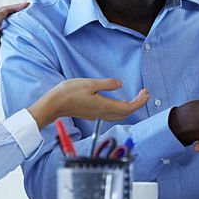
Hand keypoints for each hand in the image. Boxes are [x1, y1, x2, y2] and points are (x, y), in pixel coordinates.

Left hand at [0, 2, 29, 85]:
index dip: (15, 6)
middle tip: (30, 7)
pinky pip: (10, 28)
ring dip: (18, 17)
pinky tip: (24, 26)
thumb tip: (7, 9)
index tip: (27, 5)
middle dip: (17, 10)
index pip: (2, 10)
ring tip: (28, 14)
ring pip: (8, 21)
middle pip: (5, 14)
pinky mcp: (1, 39)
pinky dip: (18, 25)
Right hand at [27, 78, 148, 129]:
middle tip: (144, 93)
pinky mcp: (92, 114)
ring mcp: (97, 115)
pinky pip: (112, 114)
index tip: (147, 94)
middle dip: (138, 104)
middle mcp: (102, 113)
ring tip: (136, 96)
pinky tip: (120, 101)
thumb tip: (120, 84)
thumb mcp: (89, 84)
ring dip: (130, 106)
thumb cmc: (68, 93)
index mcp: (104, 106)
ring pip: (119, 115)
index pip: (128, 108)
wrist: (52, 105)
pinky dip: (121, 108)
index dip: (140, 102)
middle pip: (126, 113)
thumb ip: (107, 84)